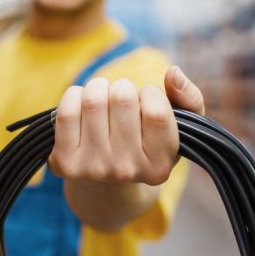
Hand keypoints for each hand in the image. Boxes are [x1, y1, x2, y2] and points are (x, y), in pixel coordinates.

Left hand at [48, 66, 204, 185]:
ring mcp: (94, 168)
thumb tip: (173, 73)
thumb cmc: (146, 144)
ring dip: (99, 88)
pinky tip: (82, 105)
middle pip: (122, 98)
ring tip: (103, 101)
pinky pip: (66, 111)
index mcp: (159, 165)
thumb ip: (189, 99)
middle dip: (123, 88)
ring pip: (93, 99)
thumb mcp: (179, 127)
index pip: (156, 110)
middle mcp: (127, 171)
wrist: (106, 183)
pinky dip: (74, 95)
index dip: (151, 94)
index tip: (148, 101)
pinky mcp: (65, 163)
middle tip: (122, 101)